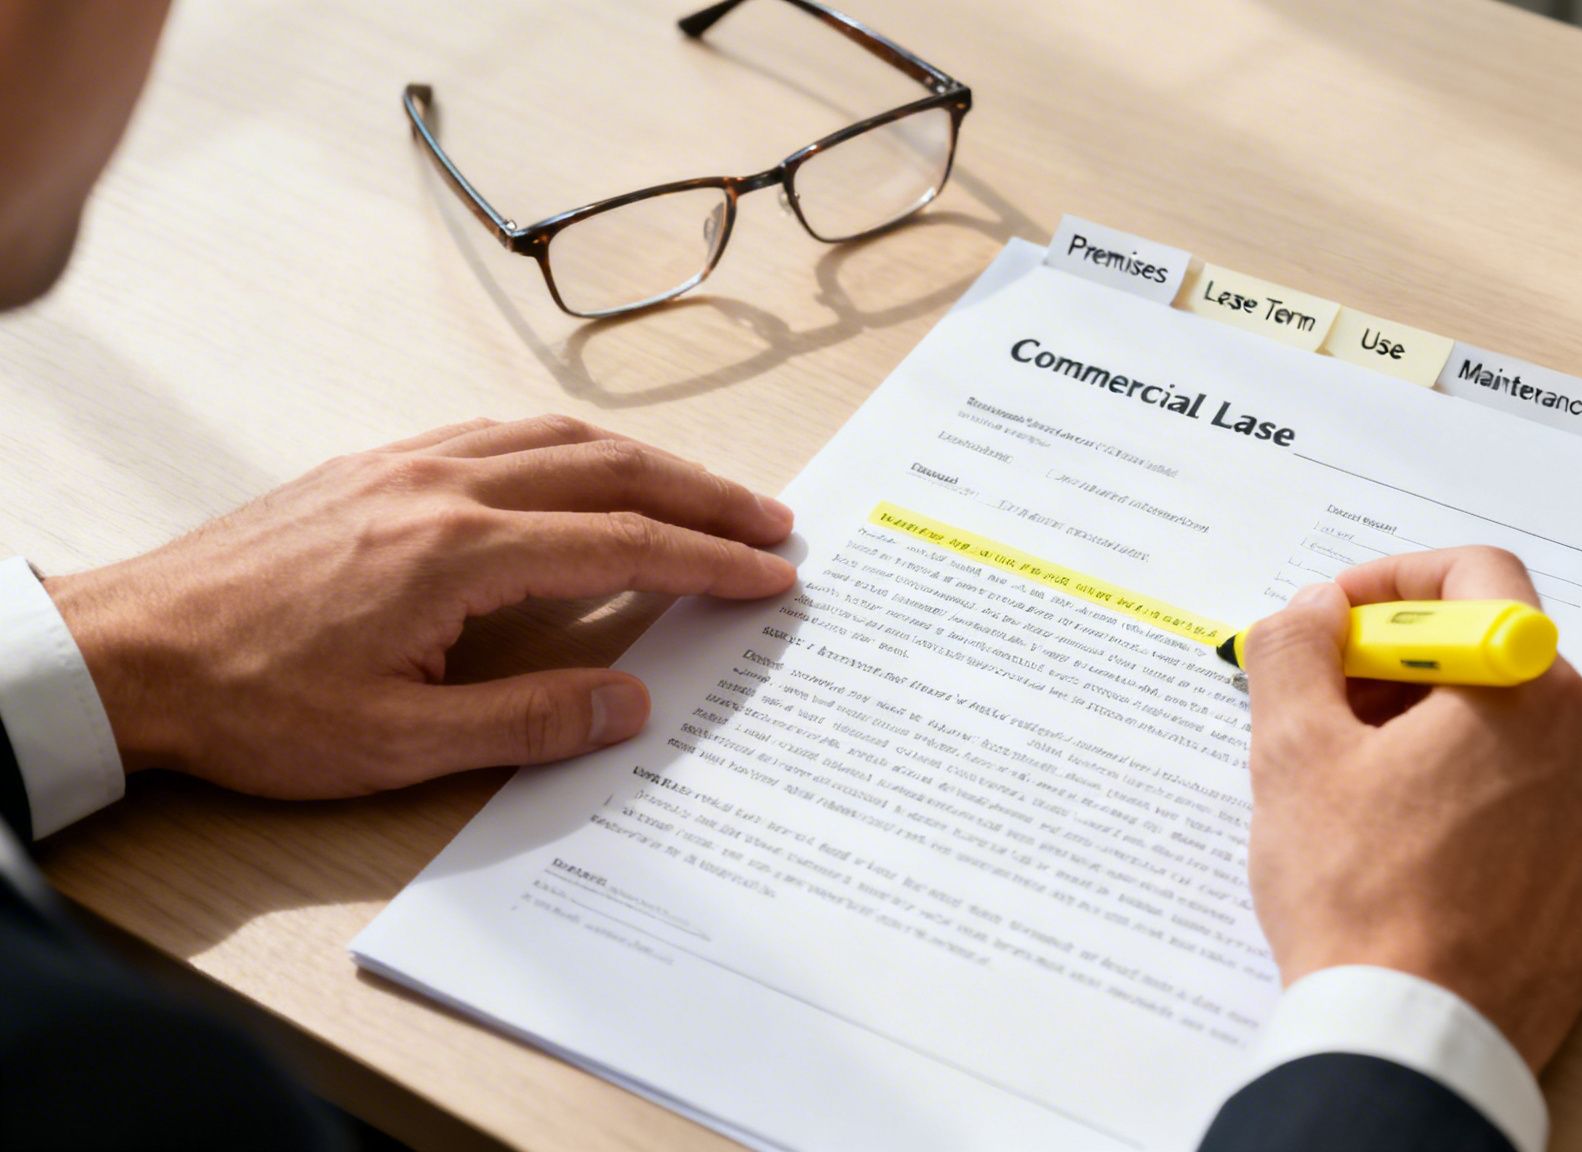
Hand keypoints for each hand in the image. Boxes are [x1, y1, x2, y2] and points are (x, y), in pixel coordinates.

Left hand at [43, 415, 795, 797]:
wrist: (130, 651)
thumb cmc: (250, 703)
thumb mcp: (394, 744)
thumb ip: (526, 723)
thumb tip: (629, 704)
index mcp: (456, 552)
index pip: (620, 544)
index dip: (707, 561)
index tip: (770, 574)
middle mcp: (440, 487)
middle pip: (608, 470)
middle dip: (702, 495)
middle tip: (770, 523)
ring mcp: (404, 467)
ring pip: (555, 437)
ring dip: (643, 461)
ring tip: (701, 493)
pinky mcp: (373, 468)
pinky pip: (497, 434)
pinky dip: (569, 446)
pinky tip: (583, 471)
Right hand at [1241, 546, 1581, 1071]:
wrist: (1417, 1040)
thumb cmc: (1358, 896)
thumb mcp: (1293, 754)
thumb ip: (1298, 651)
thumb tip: (1315, 613)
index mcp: (1531, 688)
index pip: (1477, 577)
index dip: (1393, 582)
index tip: (1338, 623)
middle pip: (1497, 658)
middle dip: (1406, 670)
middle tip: (1327, 710)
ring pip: (1523, 733)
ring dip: (1443, 736)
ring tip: (1364, 791)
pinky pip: (1546, 803)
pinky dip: (1484, 799)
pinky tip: (1417, 846)